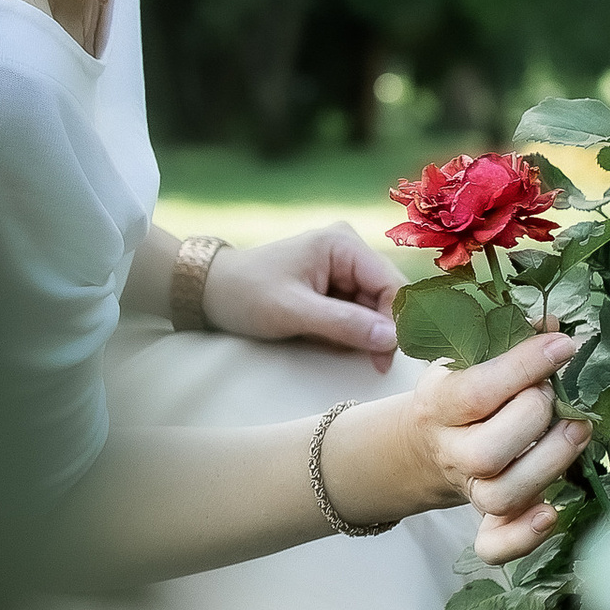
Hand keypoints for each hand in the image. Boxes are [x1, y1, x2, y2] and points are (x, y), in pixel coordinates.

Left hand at [202, 222, 399, 364]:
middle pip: (386, 296)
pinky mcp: (333, 285)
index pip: (391, 283)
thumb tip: (391, 339)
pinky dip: (347, 333)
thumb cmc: (246, 294)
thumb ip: (344, 324)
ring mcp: (342, 268)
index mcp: (343, 244)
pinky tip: (327, 340)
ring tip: (334, 347)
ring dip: (361, 335)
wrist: (211, 291)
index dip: (398, 320)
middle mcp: (349, 250)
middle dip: (379, 331)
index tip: (392, 355)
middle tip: (373, 365)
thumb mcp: (294, 312)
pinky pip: (356, 313)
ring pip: (373, 309)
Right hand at [327, 333, 588, 563]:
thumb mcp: (467, 359)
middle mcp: (450, 452)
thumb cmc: (460, 395)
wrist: (425, 445)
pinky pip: (493, 546)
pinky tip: (551, 512)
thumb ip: (506, 339)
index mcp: (439, 406)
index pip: (476, 392)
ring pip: (500, 496)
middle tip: (556, 394)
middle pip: (487, 452)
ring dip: (547, 464)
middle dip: (533, 418)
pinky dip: (522, 537)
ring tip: (577, 430)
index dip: (522, 368)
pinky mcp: (485, 521)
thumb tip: (555, 319)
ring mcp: (468, 489)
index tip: (563, 344)